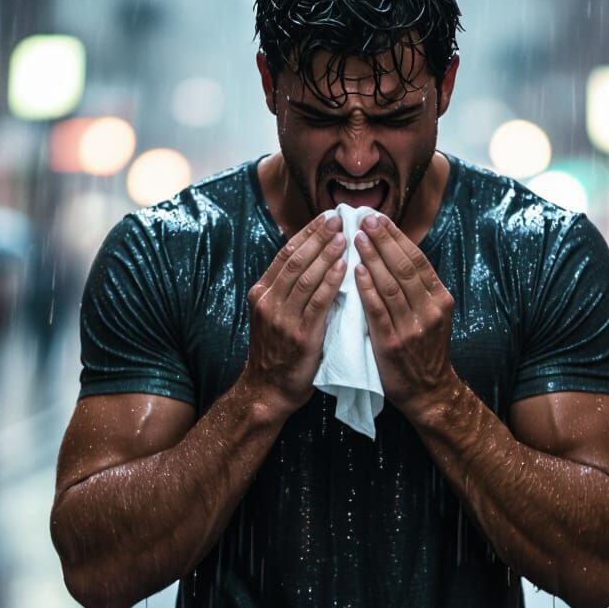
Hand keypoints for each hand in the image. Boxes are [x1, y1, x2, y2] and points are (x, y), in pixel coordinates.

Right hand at [243, 214, 346, 416]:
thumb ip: (290, 291)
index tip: (326, 217)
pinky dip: (331, 281)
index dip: (307, 233)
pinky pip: (318, 302)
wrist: (268, 390)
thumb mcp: (276, 316)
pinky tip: (345, 267)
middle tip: (339, 217)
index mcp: (262, 293)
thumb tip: (315, 261)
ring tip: (346, 236)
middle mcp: (269, 301)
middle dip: (318, 236)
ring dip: (327, 253)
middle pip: (296, 259)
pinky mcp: (300, 335)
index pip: (286, 253)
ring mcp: (283, 318)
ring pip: (306, 276)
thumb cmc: (279, 353)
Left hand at [353, 214, 458, 418]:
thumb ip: (417, 288)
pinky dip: (366, 287)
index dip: (396, 237)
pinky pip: (377, 309)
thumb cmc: (423, 350)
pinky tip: (355, 271)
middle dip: (383, 239)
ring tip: (355, 238)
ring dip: (371, 258)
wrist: (428, 391)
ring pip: (390, 284)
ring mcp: (412, 327)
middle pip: (404, 266)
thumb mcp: (431, 315)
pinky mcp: (392, 343)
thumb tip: (393, 252)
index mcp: (440, 298)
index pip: (417, 259)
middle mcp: (430, 309)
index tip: (379, 218)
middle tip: (364, 219)